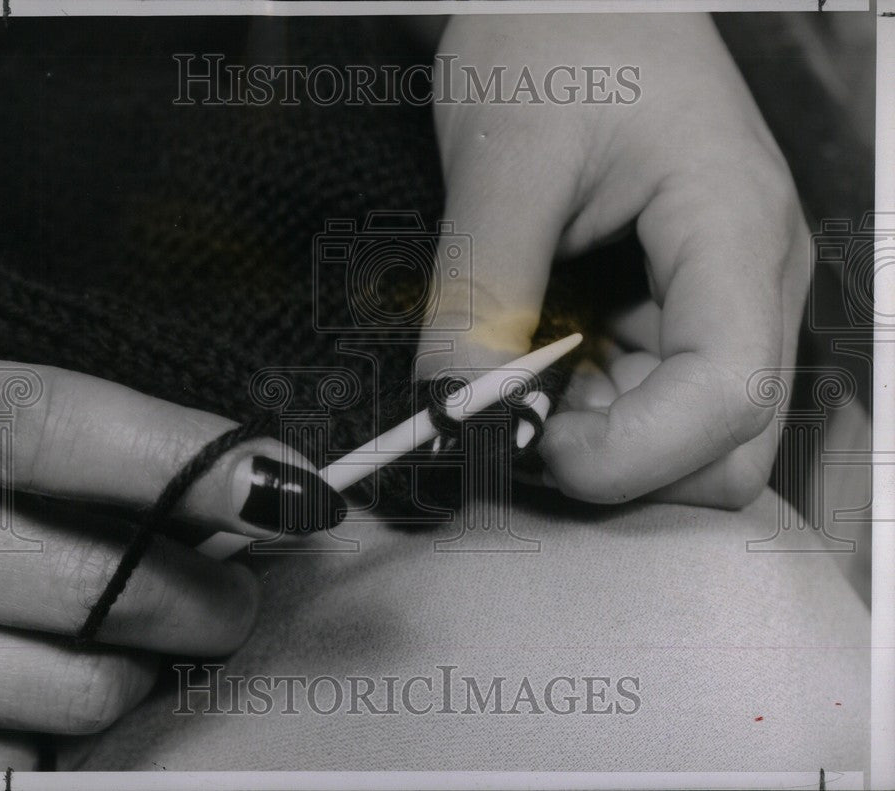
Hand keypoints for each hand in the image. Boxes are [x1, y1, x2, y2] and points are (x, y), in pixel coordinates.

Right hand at [0, 348, 332, 766]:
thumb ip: (106, 451)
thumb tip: (262, 493)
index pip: (54, 429)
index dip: (191, 460)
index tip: (296, 493)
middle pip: (96, 580)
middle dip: (205, 599)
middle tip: (233, 597)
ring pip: (88, 687)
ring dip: (144, 668)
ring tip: (134, 643)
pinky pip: (43, 758)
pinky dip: (74, 728)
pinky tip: (52, 685)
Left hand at [419, 14, 808, 507]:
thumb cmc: (558, 34)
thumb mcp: (507, 159)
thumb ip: (481, 290)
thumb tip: (453, 407)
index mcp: (735, 233)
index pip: (727, 399)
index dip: (628, 454)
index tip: (532, 442)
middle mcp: (750, 282)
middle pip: (726, 448)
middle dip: (622, 463)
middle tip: (521, 418)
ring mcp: (719, 299)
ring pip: (690, 439)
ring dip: (601, 440)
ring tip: (521, 377)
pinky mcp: (680, 306)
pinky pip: (652, 399)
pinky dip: (593, 411)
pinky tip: (540, 363)